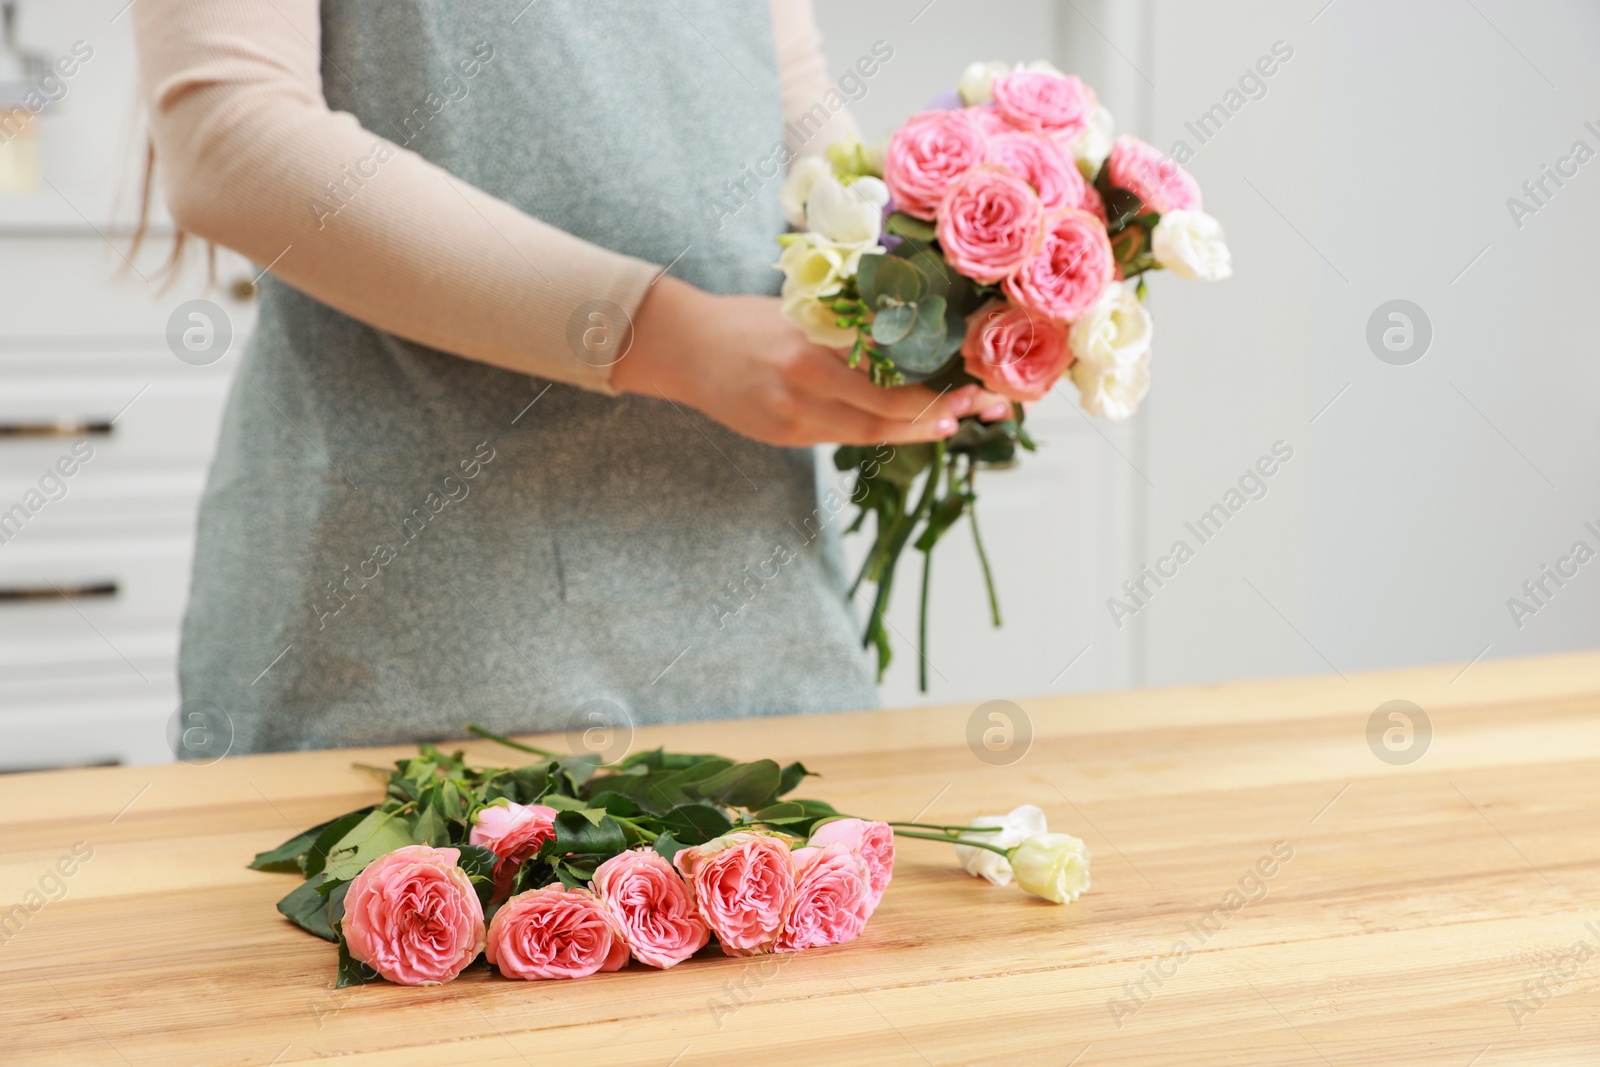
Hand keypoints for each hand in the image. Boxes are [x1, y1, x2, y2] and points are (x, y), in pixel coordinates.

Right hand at [611, 277, 1015, 446]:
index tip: (969, 390)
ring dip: (913, 430)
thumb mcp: (800, 314)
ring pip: (867, 434)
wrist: (683, 348)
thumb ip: (847, 331)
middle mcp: (802, 395)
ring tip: (951, 423)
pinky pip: (842, 437)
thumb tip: (913, 336)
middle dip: (936, 417)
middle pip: (884, 419)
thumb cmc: (747, 320)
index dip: (932, 395)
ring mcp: (792, 423)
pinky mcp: (784, 438)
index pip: (885, 385)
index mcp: (809, 356)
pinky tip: (903, 422)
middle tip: (976, 410)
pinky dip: (876, 430)